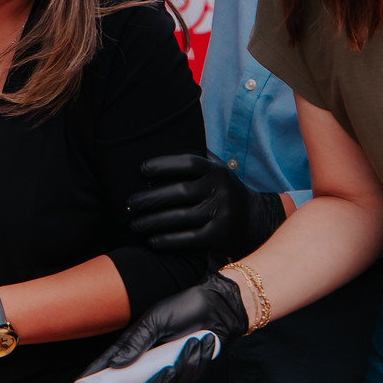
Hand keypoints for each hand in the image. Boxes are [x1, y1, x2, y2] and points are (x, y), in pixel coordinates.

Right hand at [80, 275, 248, 382]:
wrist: (217, 308)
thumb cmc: (183, 308)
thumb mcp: (154, 321)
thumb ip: (135, 343)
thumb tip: (115, 364)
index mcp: (134, 348)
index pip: (108, 368)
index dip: (94, 380)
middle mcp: (148, 363)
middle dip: (156, 381)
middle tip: (166, 367)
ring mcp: (168, 370)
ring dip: (183, 365)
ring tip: (192, 342)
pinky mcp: (188, 372)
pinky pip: (188, 379)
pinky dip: (197, 361)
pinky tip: (203, 342)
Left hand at [128, 154, 283, 259]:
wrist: (253, 220)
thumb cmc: (221, 190)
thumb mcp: (215, 170)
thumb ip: (195, 158)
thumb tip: (159, 142)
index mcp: (217, 170)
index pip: (189, 162)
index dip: (164, 164)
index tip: (142, 170)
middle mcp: (221, 190)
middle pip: (180, 192)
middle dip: (150, 198)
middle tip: (129, 204)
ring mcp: (221, 213)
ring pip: (181, 218)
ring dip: (152, 222)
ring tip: (134, 225)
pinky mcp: (220, 235)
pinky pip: (189, 239)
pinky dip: (168, 241)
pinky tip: (152, 241)